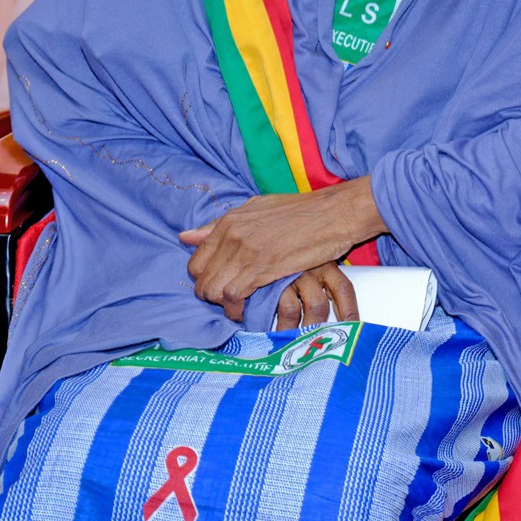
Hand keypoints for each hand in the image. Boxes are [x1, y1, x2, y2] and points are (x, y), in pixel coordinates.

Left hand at [178, 178, 384, 321]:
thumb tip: (185, 236)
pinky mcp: (262, 267)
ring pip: (213, 290)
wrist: (335, 212)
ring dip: (223, 306)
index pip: (196, 261)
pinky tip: (248, 311)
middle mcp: (232, 235)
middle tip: (231, 302)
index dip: (206, 279)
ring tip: (240, 308)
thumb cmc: (302, 211)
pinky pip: (232, 296)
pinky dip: (237, 309)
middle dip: (212, 296)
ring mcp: (246, 251)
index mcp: (230, 221)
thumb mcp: (257, 209)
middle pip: (202, 279)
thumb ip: (220, 225)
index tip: (221, 286)